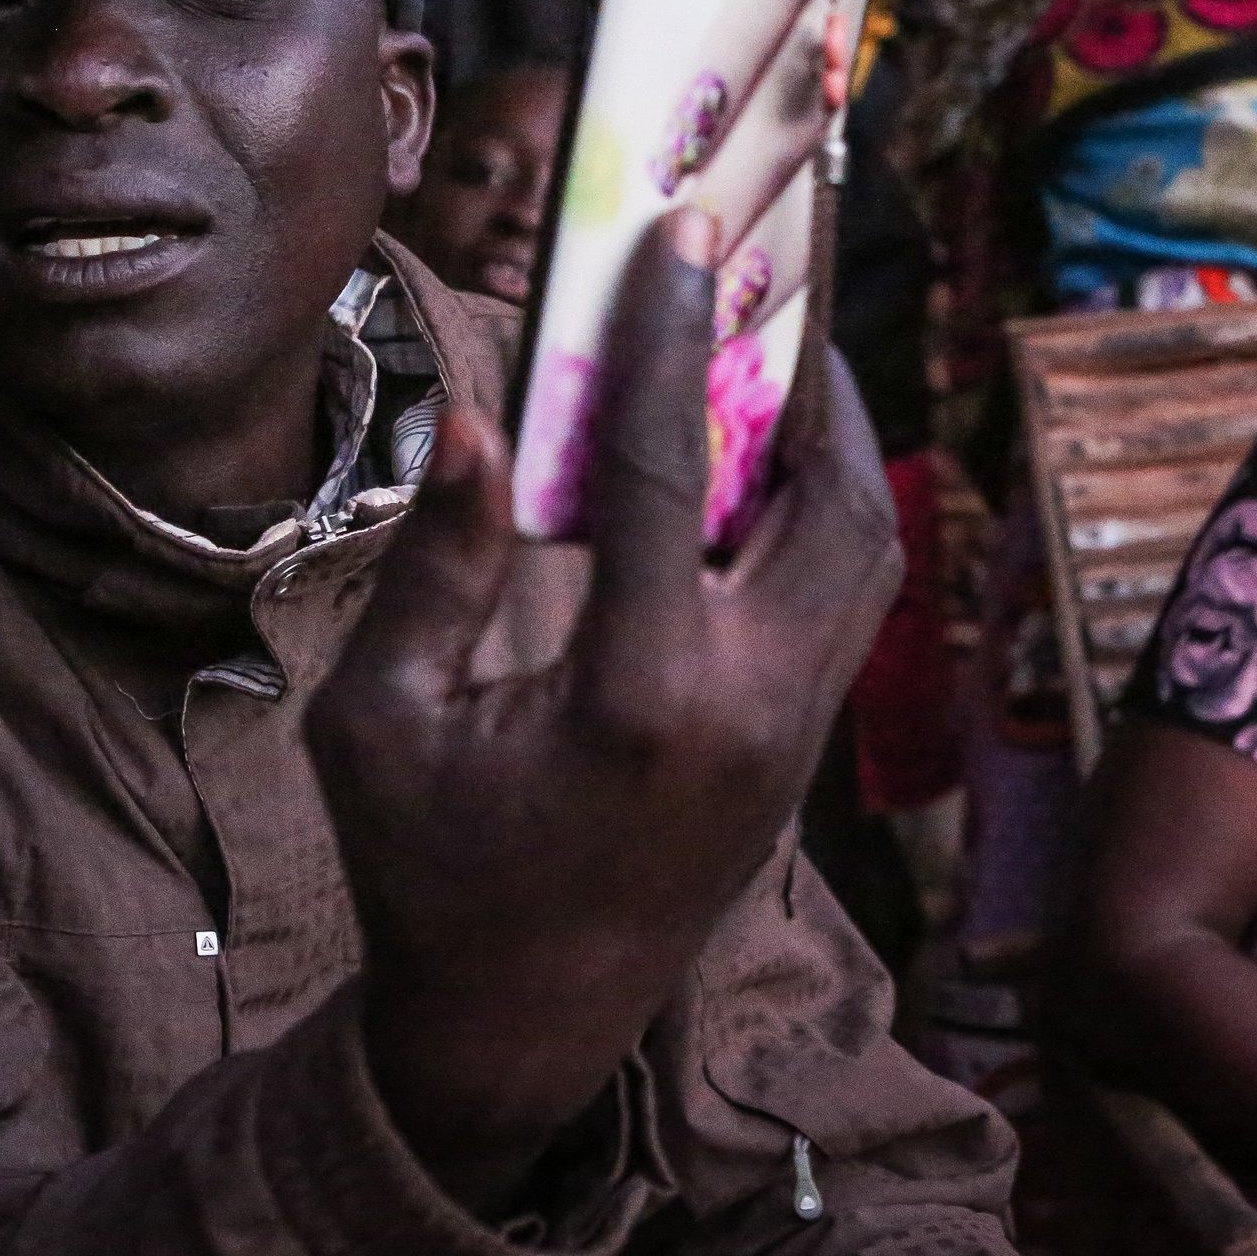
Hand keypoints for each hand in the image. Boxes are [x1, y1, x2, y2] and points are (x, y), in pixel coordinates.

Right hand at [306, 210, 900, 1212]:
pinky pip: (851, 601)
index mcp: (640, 688)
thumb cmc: (430, 872)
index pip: (675, 466)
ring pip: (872, 549)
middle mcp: (751, 701)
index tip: (683, 231)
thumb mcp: (384, 722)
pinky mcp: (802, 752)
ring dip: (839, 442)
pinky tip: (765, 474)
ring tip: (777, 362)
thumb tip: (473, 420)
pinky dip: (829, 512)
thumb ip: (440, 565)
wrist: (522, 1024)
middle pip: (837, 496)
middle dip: (814, 372)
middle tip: (769, 284)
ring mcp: (796, 733)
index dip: (674, 333)